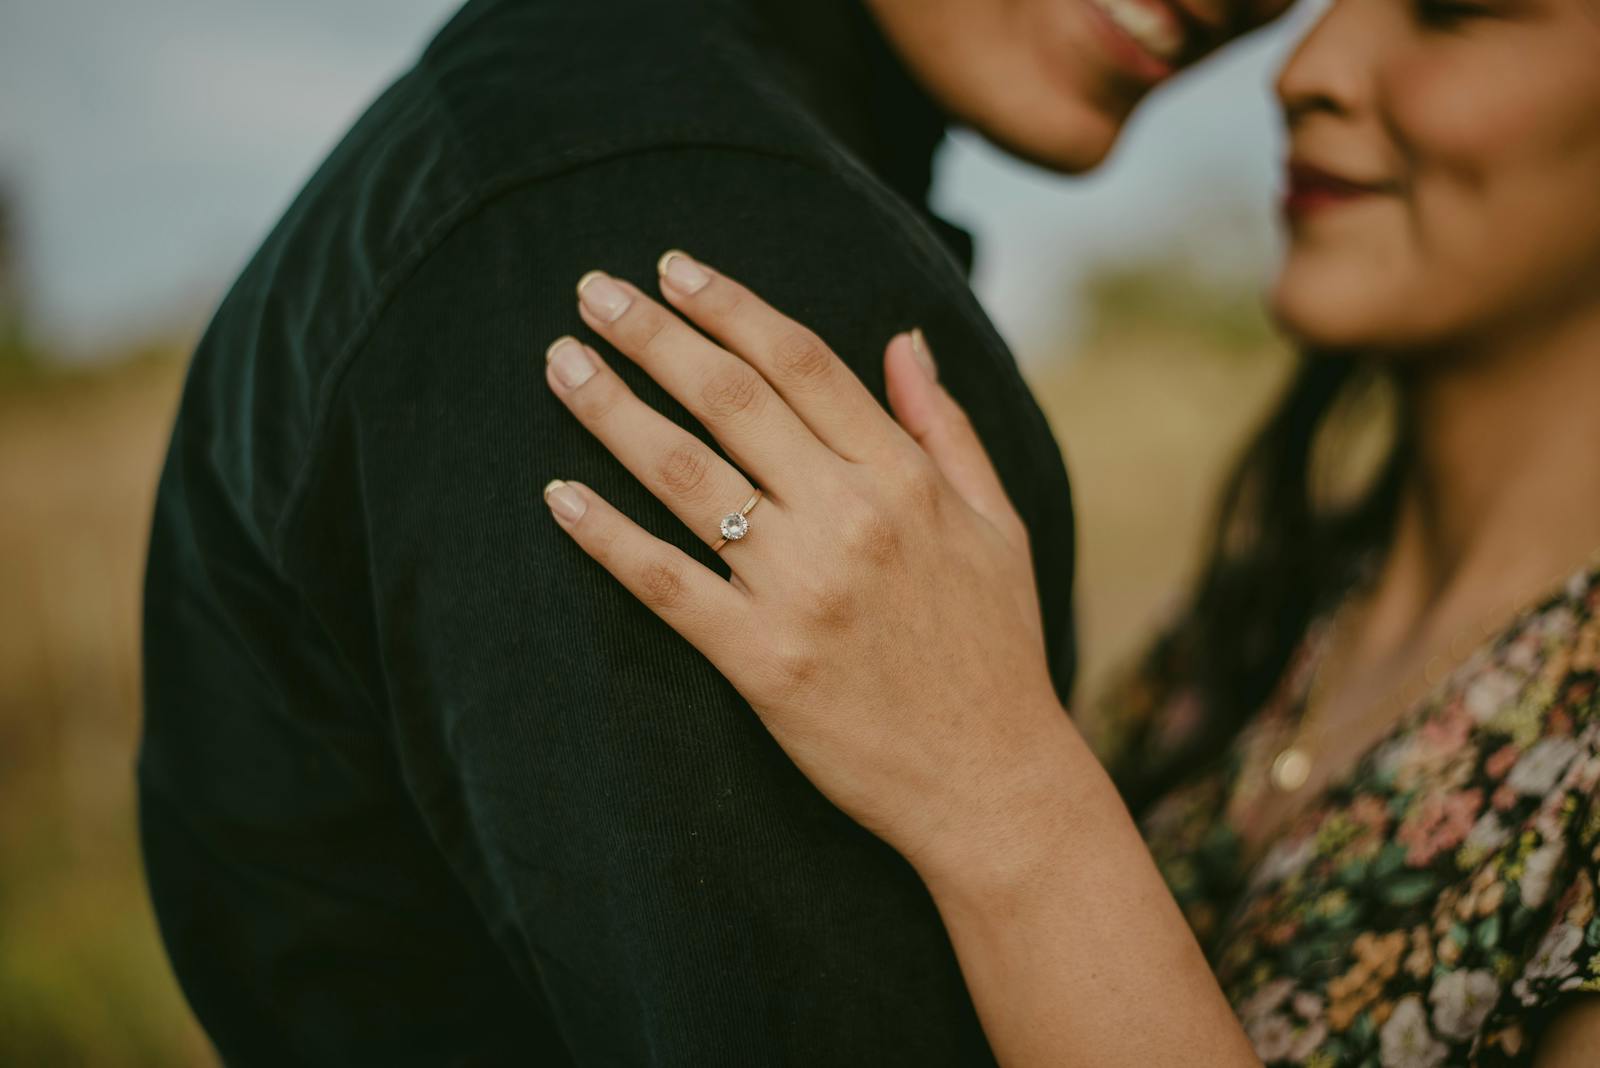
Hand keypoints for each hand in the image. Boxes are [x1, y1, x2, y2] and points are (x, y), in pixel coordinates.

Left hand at [539, 251, 1071, 871]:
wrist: (991, 782)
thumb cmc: (997, 649)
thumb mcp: (998, 524)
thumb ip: (945, 427)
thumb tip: (903, 340)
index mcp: (905, 479)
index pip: (801, 364)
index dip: (729, 307)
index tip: (673, 269)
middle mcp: (850, 519)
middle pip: (730, 399)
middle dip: (653, 335)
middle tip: (590, 291)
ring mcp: (800, 589)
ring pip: (685, 476)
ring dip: (612, 412)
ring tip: (561, 365)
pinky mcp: (760, 660)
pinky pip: (664, 583)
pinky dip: (606, 536)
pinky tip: (558, 496)